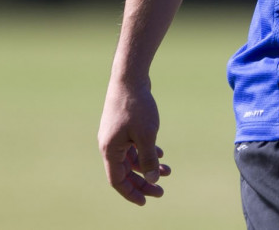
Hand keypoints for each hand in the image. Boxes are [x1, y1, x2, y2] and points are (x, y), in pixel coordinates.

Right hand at [98, 79, 171, 204]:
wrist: (130, 77)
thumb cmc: (136, 106)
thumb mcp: (146, 135)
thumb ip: (148, 159)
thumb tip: (152, 180)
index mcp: (110, 150)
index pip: (117, 180)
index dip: (131, 192)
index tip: (146, 201)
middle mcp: (109, 144)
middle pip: (125, 171)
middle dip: (143, 182)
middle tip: (161, 191)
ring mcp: (116, 135)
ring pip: (132, 158)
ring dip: (148, 166)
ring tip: (168, 171)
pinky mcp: (123, 125)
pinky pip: (134, 145)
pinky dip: (146, 151)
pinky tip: (161, 154)